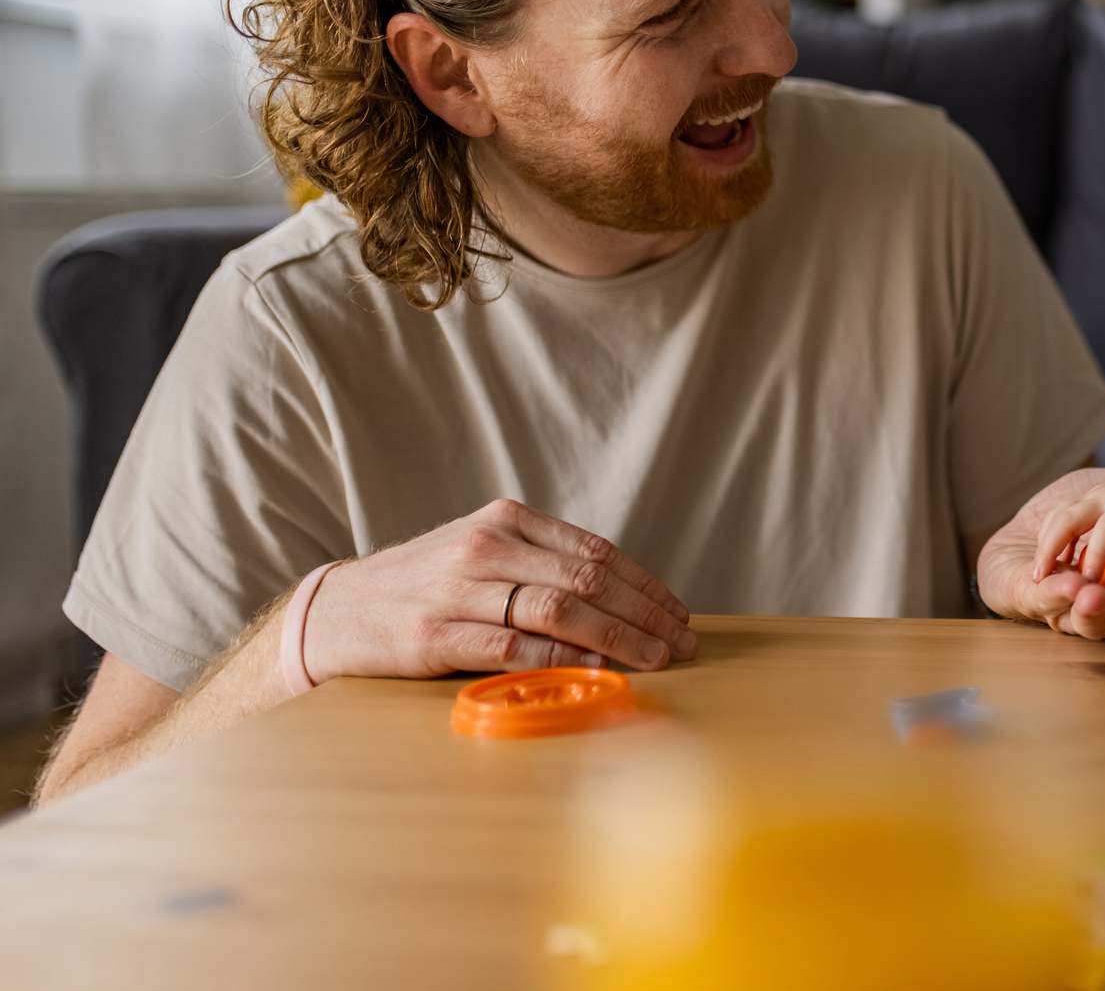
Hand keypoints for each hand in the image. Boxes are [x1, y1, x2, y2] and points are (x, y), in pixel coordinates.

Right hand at [302, 499, 699, 680]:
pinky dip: (560, 658)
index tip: (678, 612)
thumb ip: (542, 566)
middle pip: (588, 580)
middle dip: (645, 613)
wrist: (337, 610)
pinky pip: (513, 646)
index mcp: (505, 520)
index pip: (595, 552)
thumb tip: (623, 600)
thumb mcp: (483, 554)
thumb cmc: (424, 586)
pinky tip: (594, 668)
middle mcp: (485, 547)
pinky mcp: (434, 634)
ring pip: (560, 609)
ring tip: (653, 658)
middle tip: (681, 641)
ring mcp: (458, 590)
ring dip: (618, 638)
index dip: (645, 584)